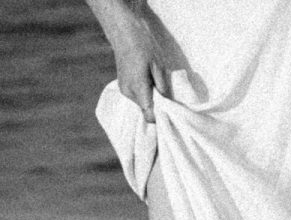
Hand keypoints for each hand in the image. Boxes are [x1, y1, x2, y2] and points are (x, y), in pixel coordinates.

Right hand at [108, 8, 169, 122]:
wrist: (124, 31)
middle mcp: (129, 93)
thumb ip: (163, 87)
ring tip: (156, 84)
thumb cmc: (143, 45)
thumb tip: (167, 103)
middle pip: (145, 110)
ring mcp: (124, 90)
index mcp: (138, 89)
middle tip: (166, 96)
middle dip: (156, 106)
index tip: (168, 114)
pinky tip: (148, 82)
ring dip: (149, 99)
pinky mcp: (122, 86)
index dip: (159, 118)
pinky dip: (143, 94)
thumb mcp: (159, 65)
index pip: (148, 115)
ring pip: (140, 104)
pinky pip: (136, 97)